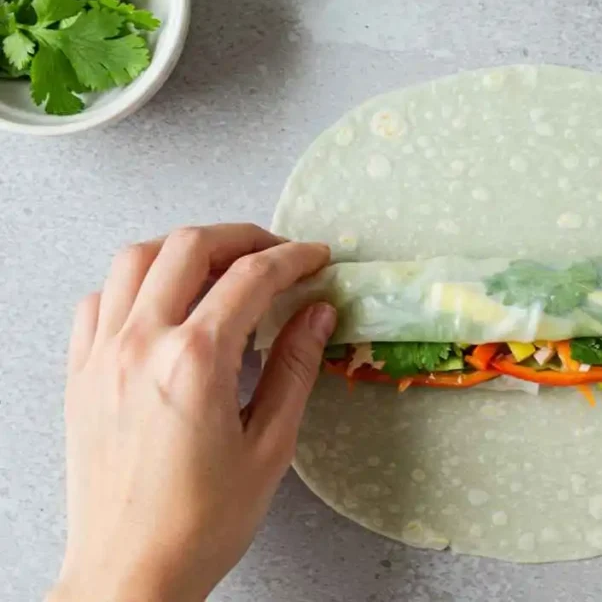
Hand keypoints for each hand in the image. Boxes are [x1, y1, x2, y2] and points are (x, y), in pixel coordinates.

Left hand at [50, 224, 335, 601]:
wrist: (130, 572)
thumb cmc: (201, 523)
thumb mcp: (269, 446)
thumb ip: (294, 368)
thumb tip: (317, 313)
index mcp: (194, 362)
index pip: (251, 277)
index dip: (293, 258)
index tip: (316, 259)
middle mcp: (140, 345)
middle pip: (189, 247)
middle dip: (243, 237)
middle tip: (277, 253)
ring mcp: (101, 355)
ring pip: (135, 259)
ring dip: (183, 248)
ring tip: (220, 264)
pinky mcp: (79, 374)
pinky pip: (98, 299)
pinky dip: (134, 283)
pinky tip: (162, 301)